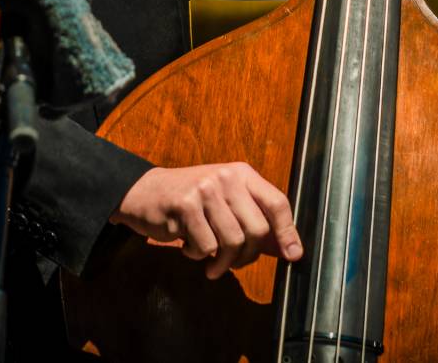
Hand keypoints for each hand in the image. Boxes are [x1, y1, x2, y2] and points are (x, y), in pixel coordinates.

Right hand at [111, 163, 304, 279]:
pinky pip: (205, 246)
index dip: (288, 232)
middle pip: (257, 229)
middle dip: (247, 255)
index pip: (277, 203)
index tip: (293, 255)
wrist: (144, 192)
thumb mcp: (226, 202)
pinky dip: (198, 255)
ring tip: (210, 260)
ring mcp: (205, 190)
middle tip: (233, 263)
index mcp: (242, 174)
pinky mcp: (185, 205)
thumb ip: (254, 221)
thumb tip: (288, 250)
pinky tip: (189, 246)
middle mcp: (226, 177)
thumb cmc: (190, 201)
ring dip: (222, 261)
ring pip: (232, 241)